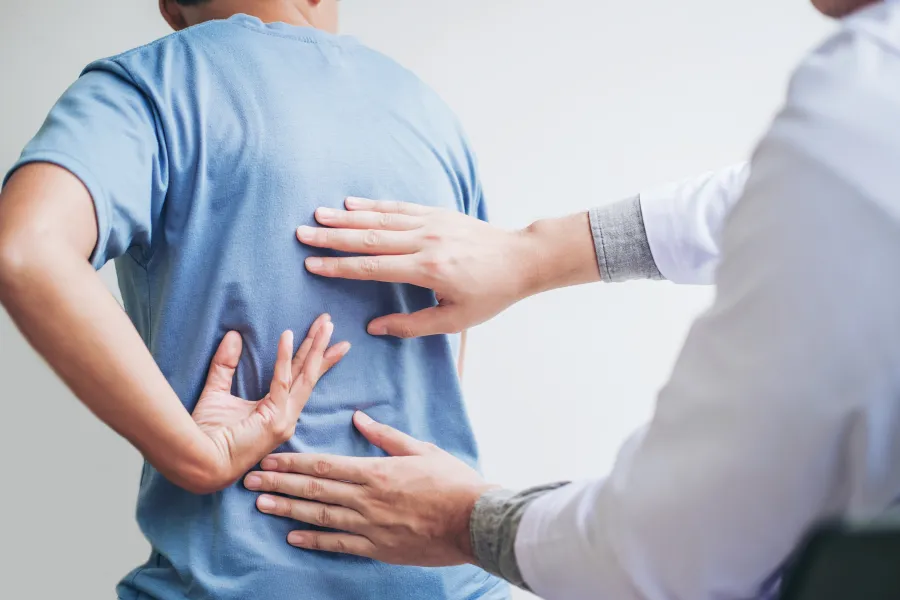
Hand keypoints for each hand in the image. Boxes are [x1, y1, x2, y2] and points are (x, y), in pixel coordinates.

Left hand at [192, 314, 349, 490]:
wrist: (198, 461)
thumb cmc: (205, 435)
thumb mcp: (217, 392)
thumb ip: (225, 365)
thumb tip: (233, 336)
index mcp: (277, 412)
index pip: (299, 378)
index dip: (311, 356)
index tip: (323, 336)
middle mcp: (286, 416)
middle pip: (309, 374)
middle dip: (321, 346)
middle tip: (330, 322)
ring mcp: (284, 419)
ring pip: (305, 376)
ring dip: (315, 347)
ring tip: (325, 324)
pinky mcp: (275, 419)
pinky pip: (282, 381)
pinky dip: (284, 357)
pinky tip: (287, 335)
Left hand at [243, 411, 496, 565]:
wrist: (474, 521)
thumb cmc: (452, 481)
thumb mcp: (421, 449)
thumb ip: (386, 436)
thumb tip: (359, 418)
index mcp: (376, 471)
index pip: (324, 466)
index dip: (293, 463)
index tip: (269, 459)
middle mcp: (366, 499)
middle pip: (314, 490)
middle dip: (279, 484)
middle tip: (250, 481)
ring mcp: (370, 526)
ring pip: (320, 517)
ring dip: (288, 511)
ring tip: (261, 505)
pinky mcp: (379, 548)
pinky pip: (340, 544)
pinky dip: (315, 541)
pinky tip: (293, 537)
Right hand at [297, 198, 537, 337]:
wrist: (520, 259)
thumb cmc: (490, 294)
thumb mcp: (455, 320)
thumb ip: (412, 324)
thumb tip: (374, 328)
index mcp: (428, 270)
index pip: (373, 268)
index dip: (340, 267)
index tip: (312, 265)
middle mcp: (426, 242)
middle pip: (370, 238)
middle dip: (333, 237)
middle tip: (302, 234)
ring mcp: (432, 224)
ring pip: (381, 218)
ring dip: (347, 217)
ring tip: (317, 215)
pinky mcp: (438, 213)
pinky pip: (400, 207)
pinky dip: (373, 205)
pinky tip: (351, 203)